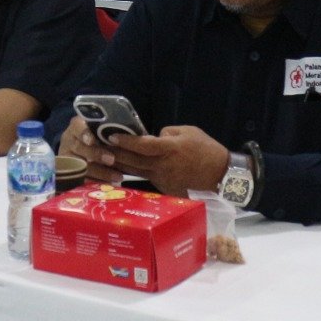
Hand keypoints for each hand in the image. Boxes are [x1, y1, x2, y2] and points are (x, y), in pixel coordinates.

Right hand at [58, 115, 123, 183]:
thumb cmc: (96, 136)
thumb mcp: (99, 129)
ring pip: (81, 166)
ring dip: (100, 172)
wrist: (80, 149)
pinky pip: (83, 179)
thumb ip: (107, 131)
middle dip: (95, 154)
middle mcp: (69, 141)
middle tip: (111, 159)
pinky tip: (110, 183)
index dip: (84, 134)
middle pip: (79, 147)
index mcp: (76, 126)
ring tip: (118, 176)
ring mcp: (67, 158)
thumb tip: (127, 137)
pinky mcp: (70, 173)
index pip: (77, 127)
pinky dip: (97, 182)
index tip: (92, 141)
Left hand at [106, 126, 230, 196]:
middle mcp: (163, 166)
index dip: (125, 141)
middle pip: (134, 160)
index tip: (111, 136)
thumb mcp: (189, 131)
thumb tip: (154, 137)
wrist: (221, 175)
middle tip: (99, 147)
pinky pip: (147, 179)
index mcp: (169, 149)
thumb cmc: (207, 149)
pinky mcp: (165, 189)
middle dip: (115, 153)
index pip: (142, 145)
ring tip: (105, 158)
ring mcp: (163, 180)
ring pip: (136, 171)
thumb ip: (168, 133)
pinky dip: (135, 174)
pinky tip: (123, 169)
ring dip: (120, 165)